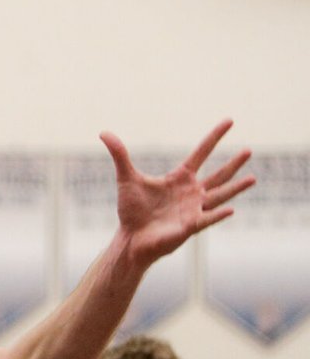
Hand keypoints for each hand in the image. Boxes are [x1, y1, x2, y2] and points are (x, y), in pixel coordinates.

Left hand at [101, 119, 254, 266]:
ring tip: (253, 178)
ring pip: (220, 195)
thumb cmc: (131, 210)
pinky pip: (207, 219)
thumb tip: (104, 132)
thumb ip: (119, 155)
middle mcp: (192, 192)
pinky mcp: (190, 226)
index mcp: (180, 178)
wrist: (131, 237)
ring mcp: (194, 209)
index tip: (229, 121)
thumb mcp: (126, 178)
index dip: (214, 136)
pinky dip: (218, 214)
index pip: (202, 152)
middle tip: (249, 150)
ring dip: (235, 188)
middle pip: (218, 174)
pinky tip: (231, 209)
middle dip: (233, 163)